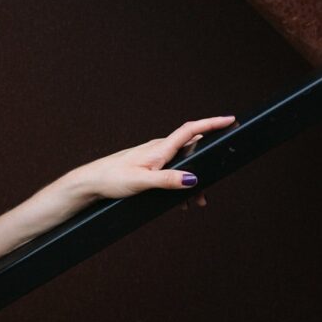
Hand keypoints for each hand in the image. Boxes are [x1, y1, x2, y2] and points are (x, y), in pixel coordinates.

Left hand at [77, 116, 236, 208]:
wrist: (91, 182)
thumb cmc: (112, 179)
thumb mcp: (142, 182)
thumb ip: (168, 180)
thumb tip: (193, 179)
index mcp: (159, 149)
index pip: (191, 130)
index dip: (212, 124)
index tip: (230, 120)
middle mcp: (158, 149)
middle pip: (191, 149)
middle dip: (206, 162)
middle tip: (214, 181)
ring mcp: (153, 156)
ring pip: (182, 163)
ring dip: (193, 180)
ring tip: (197, 202)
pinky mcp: (148, 165)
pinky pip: (172, 171)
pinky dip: (180, 183)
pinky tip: (180, 201)